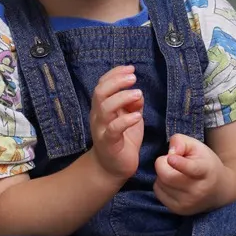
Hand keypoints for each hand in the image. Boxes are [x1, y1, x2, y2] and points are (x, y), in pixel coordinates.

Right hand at [88, 65, 143, 179]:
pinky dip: (125, 120)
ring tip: (138, 94)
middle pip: (100, 92)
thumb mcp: (130, 118)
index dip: (114, 74)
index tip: (130, 68)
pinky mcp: (108, 143)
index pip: (102, 84)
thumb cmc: (122, 140)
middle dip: (116, 81)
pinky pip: (114, 129)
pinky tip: (136, 116)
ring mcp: (101, 129)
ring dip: (122, 97)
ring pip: (105, 108)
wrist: (112, 168)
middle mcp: (98, 116)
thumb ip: (133, 105)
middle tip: (133, 78)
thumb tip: (138, 93)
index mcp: (102, 107)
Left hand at [154, 133, 227, 214]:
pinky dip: (161, 185)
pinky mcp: (179, 210)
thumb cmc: (205, 163)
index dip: (180, 163)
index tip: (171, 158)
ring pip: (160, 183)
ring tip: (176, 173)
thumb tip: (170, 153)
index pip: (192, 168)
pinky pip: (158, 192)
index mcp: (205, 171)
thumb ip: (180, 141)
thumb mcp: (196, 146)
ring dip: (162, 175)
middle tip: (171, 161)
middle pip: (166, 175)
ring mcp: (188, 203)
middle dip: (163, 164)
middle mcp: (198, 190)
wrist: (219, 190)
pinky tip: (173, 183)